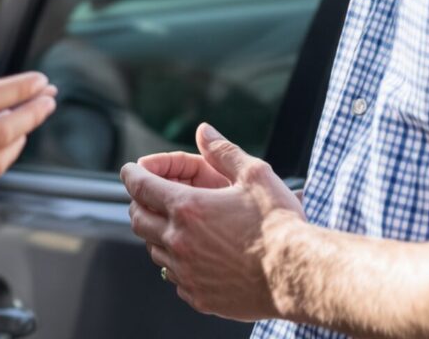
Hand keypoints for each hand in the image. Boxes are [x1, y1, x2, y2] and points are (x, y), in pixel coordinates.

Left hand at [121, 123, 304, 321]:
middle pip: (138, 219)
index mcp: (188, 209)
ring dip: (158, 232)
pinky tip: (196, 254)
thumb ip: (223, 151)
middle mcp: (178, 242)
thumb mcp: (255, 175)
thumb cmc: (279, 223)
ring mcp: (186, 272)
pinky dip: (176, 261)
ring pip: (153, 249)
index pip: (140, 186)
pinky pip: (173, 276)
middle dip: (139, 202)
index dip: (132, 173)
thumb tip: (204, 131)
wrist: (297, 275)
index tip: (131, 169)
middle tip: (152, 194)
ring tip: (179, 224)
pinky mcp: (198, 295)